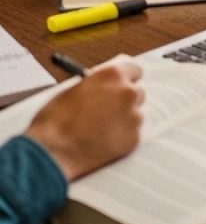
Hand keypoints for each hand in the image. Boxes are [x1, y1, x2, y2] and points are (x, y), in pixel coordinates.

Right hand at [25, 61, 144, 180]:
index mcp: (112, 75)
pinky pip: (131, 134)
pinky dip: (120, 138)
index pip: (134, 70)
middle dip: (124, 101)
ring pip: (134, 115)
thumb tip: (105, 85)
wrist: (51, 153)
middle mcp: (128, 92)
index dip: (125, 79)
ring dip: (122, 120)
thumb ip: (96, 84)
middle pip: (136, 93)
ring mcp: (133, 116)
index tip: (120, 85)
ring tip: (98, 131)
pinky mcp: (134, 138)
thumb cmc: (54, 121)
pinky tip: (101, 143)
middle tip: (107, 111)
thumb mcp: (72, 90)